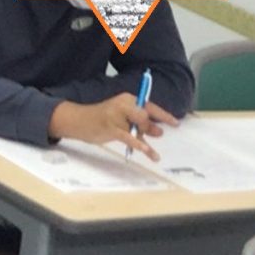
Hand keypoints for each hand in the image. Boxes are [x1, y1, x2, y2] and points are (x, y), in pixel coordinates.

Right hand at [47, 93, 177, 159]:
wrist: (79, 120)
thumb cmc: (102, 120)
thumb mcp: (123, 120)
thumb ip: (139, 124)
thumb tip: (158, 131)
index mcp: (128, 99)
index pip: (150, 106)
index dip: (164, 115)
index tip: (175, 123)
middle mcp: (124, 104)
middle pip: (145, 115)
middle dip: (152, 127)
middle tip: (158, 135)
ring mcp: (116, 115)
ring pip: (137, 127)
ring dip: (146, 141)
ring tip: (154, 154)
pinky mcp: (110, 127)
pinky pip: (128, 136)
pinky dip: (138, 144)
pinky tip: (146, 151)